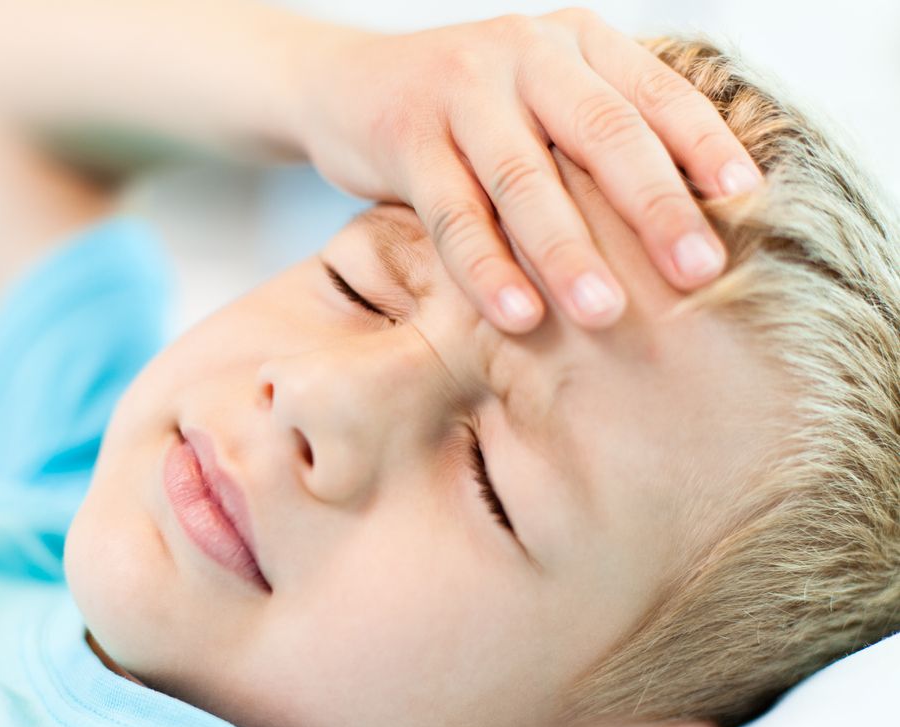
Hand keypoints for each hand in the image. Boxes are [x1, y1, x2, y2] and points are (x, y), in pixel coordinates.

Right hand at [295, 9, 762, 331]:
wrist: (347, 83)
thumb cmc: (467, 111)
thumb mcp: (539, 101)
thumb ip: (597, 138)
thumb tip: (689, 226)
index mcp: (576, 43)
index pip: (655, 93)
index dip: (705, 145)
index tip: (747, 202)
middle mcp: (526, 53)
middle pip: (603, 133)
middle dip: (654, 207)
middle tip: (698, 274)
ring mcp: (461, 90)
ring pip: (525, 178)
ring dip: (567, 251)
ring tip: (605, 312)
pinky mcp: (405, 134)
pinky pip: (453, 212)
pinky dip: (486, 268)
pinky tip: (517, 314)